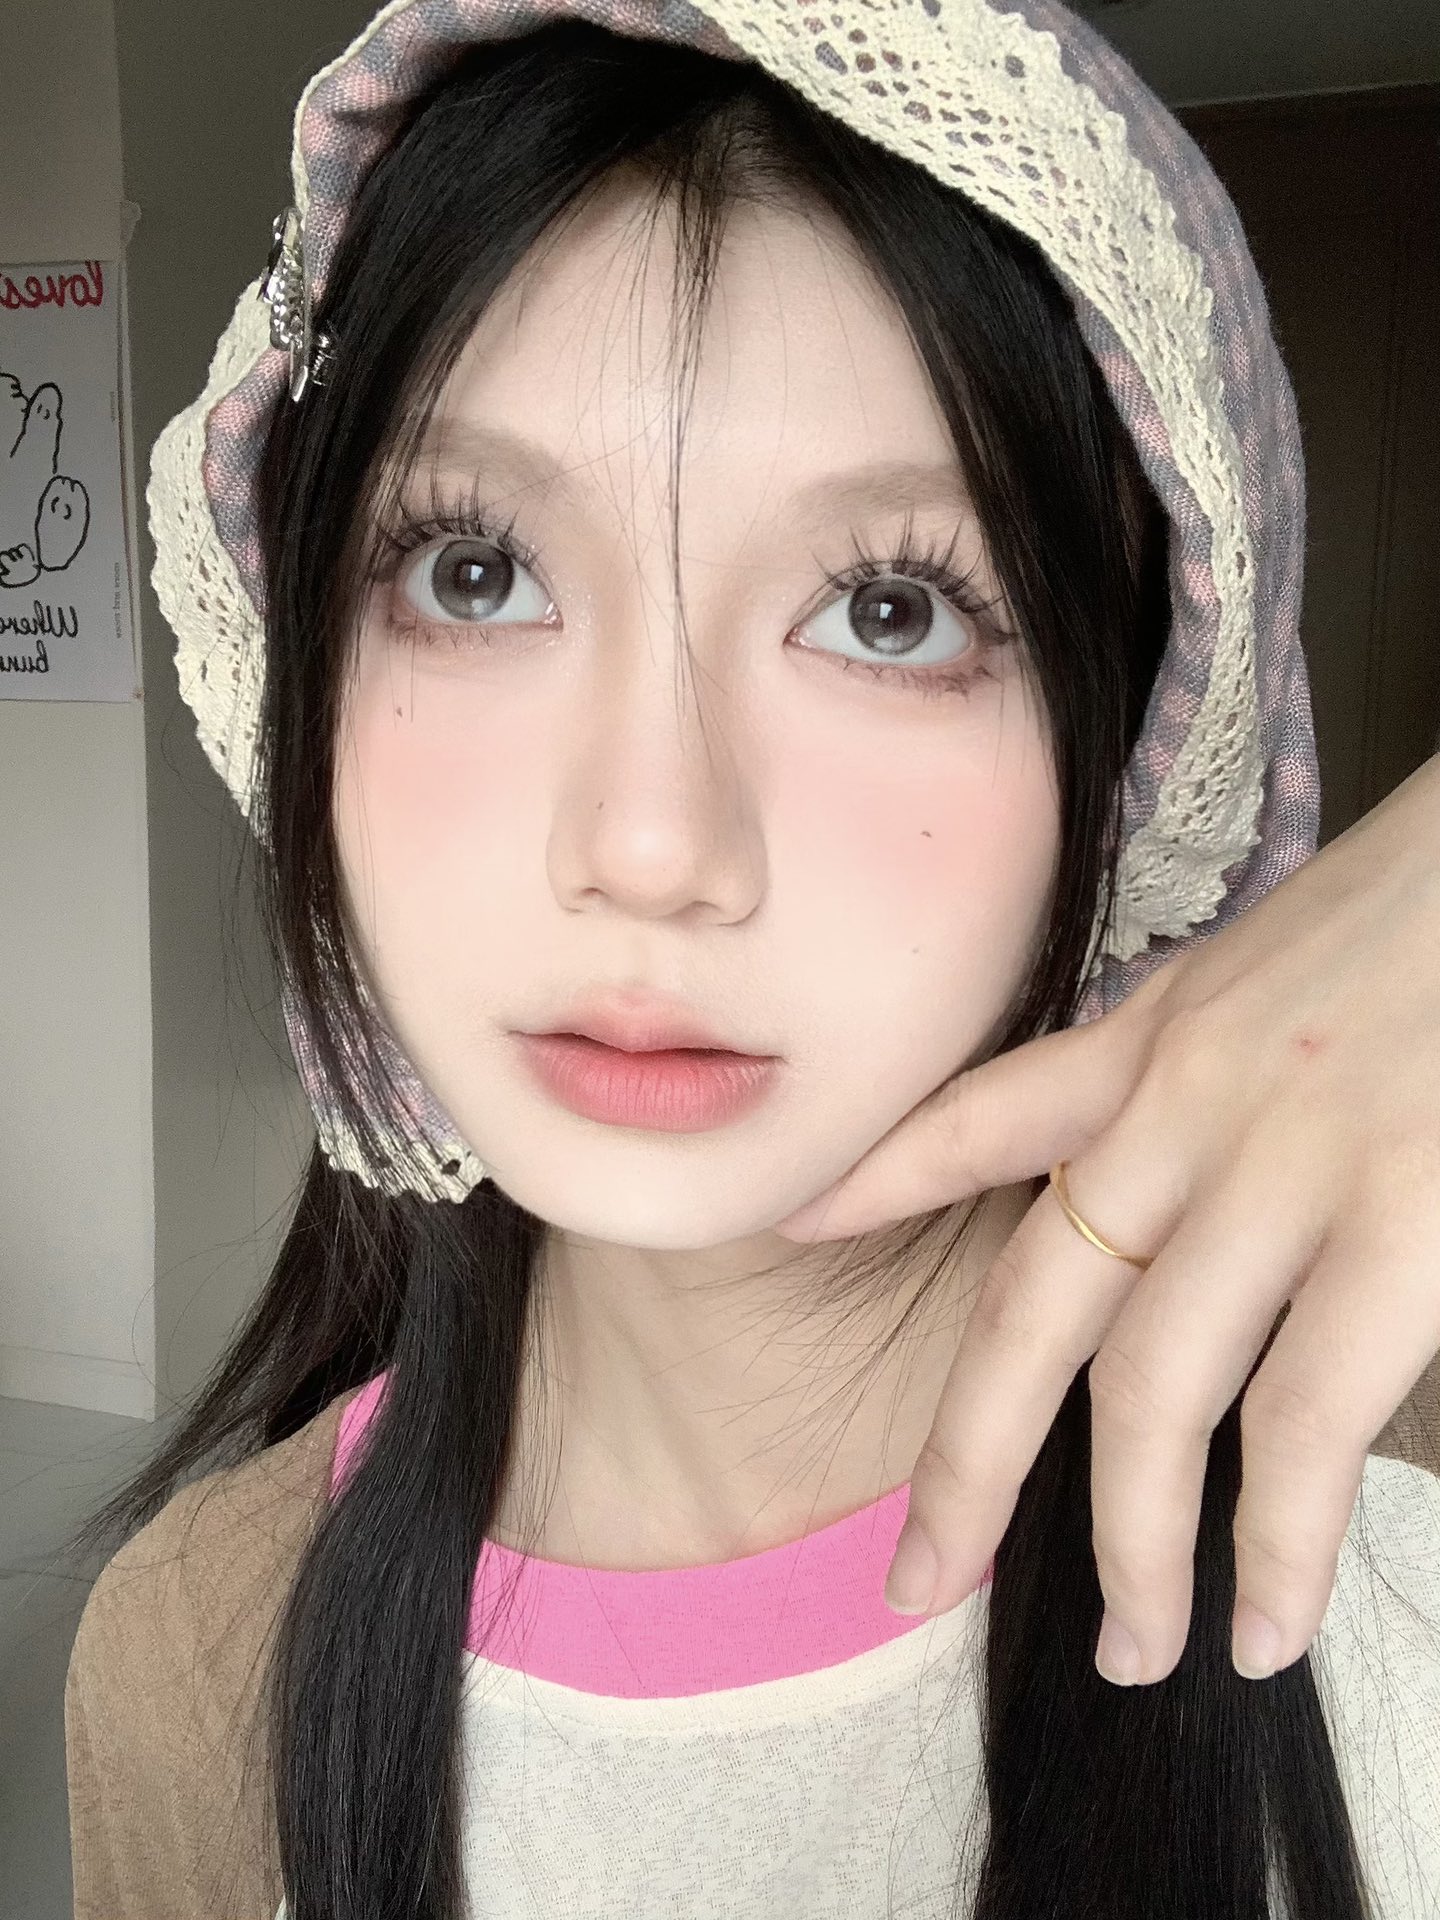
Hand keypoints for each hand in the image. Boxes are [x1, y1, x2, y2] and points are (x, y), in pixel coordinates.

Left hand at [774, 753, 1439, 1685]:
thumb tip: (1171, 1164)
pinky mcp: (1403, 1223)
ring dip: (1130, 1544)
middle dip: (962, 1461)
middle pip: (1030, 1310)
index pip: (986, 1116)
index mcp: (1162, 1032)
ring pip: (1152, 1392)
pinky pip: (1303, 1422)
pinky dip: (1275, 1542)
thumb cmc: (1435, 907)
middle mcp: (1187, 1106)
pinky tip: (1263, 1616)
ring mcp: (1287, 1168)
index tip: (803, 1226)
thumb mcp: (1280, 955)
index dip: (885, 1177)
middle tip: (918, 1579)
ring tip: (1135, 1645)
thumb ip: (1200, 1053)